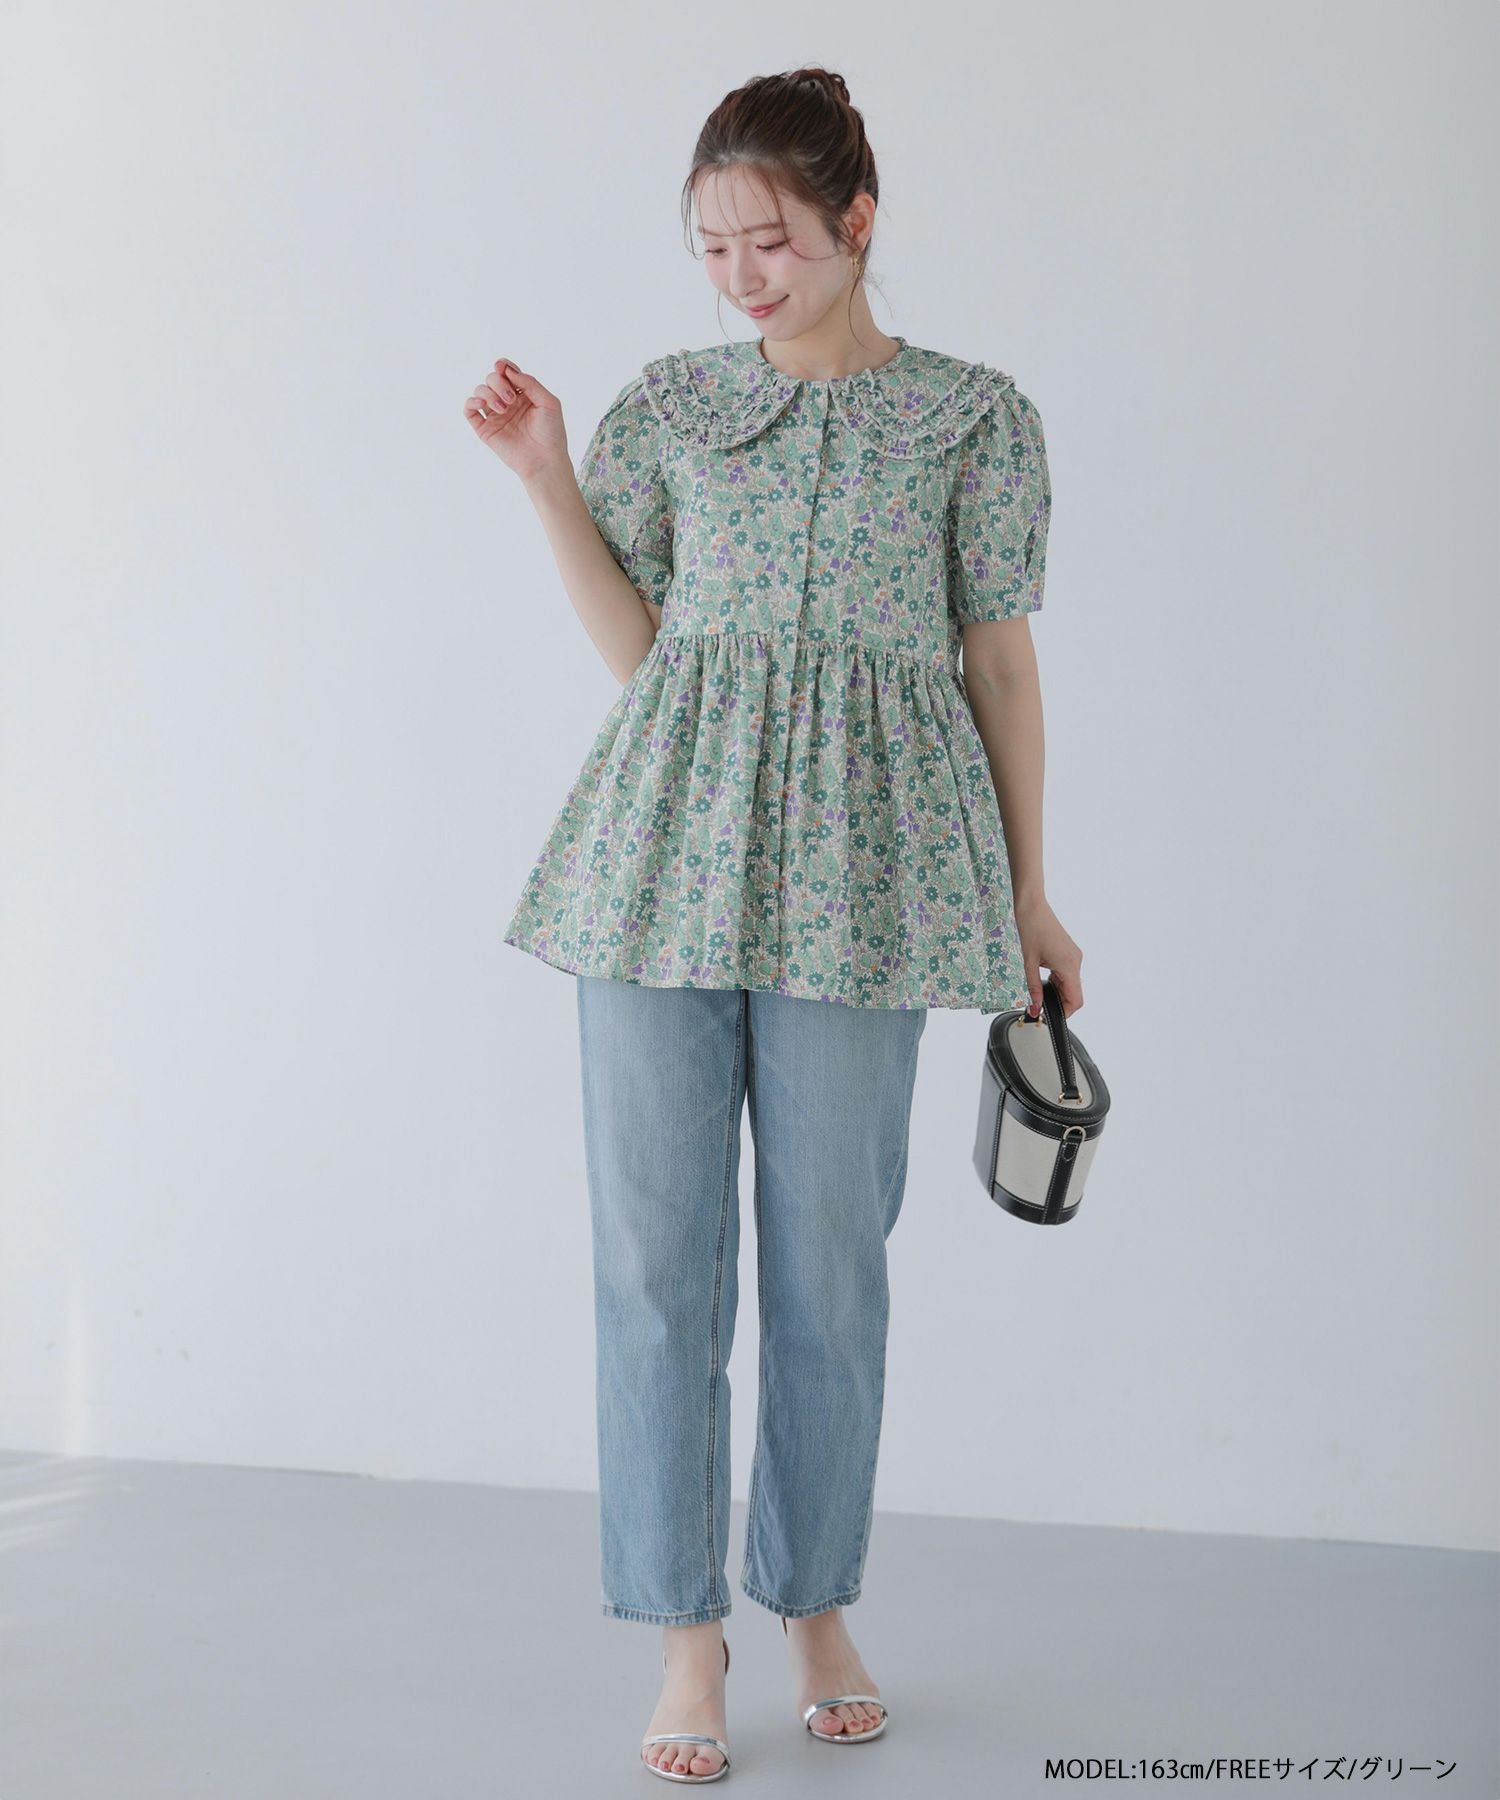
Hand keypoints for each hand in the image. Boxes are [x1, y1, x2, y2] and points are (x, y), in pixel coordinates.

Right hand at [463, 357, 568, 481]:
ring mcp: (495, 415)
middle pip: (492, 379)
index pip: (507, 372)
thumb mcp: (548, 402)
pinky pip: (469, 410)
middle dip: (498, 383)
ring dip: (488, 393)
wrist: (545, 461)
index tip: (502, 367)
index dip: (503, 366)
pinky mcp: (485, 429)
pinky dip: (471, 402)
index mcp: (523, 394)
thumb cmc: (551, 434)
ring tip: (503, 408)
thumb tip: (508, 370)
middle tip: (510, 399)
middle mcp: (507, 403)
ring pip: (480, 391)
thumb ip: (530, 383)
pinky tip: (481, 403)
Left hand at [1014, 891, 1083, 1017]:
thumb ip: (1032, 988)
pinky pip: (1066, 972)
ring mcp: (1072, 954)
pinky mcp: (1067, 950)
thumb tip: (1034, 1008)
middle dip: (1057, 1003)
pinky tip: (1040, 977)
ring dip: (1055, 991)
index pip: (1076, 1000)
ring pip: (1069, 983)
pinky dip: (1056, 980)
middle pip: (1073, 993)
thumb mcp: (1026, 962)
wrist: (1029, 902)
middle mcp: (1075, 960)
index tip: (1047, 1016)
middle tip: (1037, 1007)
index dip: (1064, 1013)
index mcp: (1069, 964)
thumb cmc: (1027, 926)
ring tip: (1035, 992)